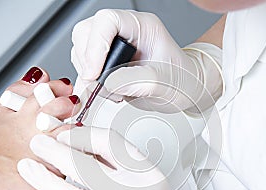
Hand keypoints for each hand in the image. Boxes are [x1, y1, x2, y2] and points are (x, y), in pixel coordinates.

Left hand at [18, 127, 251, 189]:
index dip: (81, 135)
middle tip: (38, 144)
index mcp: (148, 173)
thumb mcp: (147, 180)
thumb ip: (118, 163)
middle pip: (89, 167)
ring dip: (47, 179)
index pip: (111, 144)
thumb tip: (79, 143)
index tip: (64, 133)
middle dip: (56, 152)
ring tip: (30, 168)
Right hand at [71, 9, 222, 113]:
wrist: (185, 90)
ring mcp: (112, 46)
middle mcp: (124, 32)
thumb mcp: (167, 82)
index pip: (107, 21)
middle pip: (86, 33)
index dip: (95, 46)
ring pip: (81, 51)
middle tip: (99, 84)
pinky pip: (85, 68)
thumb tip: (109, 83)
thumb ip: (140, 81)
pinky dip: (90, 84)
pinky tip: (110, 93)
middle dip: (88, 62)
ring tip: (114, 91)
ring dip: (89, 75)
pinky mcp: (106, 62)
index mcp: (142, 26)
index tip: (94, 73)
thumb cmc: (182, 79)